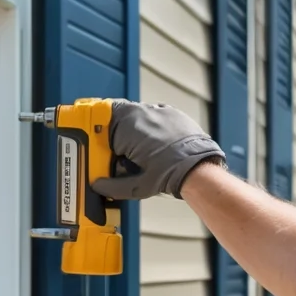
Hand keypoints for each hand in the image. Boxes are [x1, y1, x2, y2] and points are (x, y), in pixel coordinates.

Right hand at [91, 102, 224, 200]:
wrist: (199, 168)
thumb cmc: (170, 175)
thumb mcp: (137, 186)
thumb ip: (112, 186)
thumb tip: (98, 185)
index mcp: (127, 126)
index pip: (99, 123)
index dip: (96, 135)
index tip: (96, 144)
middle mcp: (141, 112)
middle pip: (115, 114)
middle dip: (111, 130)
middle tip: (114, 149)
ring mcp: (158, 109)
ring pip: (134, 112)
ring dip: (130, 126)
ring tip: (135, 148)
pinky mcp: (171, 112)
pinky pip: (152, 113)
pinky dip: (148, 124)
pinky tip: (153, 141)